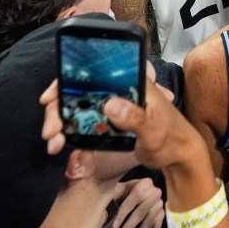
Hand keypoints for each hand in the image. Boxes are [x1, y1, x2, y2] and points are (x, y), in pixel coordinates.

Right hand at [40, 64, 207, 170]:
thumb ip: (135, 117)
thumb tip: (110, 105)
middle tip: (50, 129)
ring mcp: (112, 106)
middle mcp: (119, 90)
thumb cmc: (172, 138)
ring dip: (59, 120)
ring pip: (77, 105)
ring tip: (52, 141)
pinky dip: (67, 131)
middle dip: (59, 105)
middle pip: (80, 87)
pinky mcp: (108, 121)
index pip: (98, 69)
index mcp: (134, 82)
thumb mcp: (155, 129)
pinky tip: (58, 144)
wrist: (178, 158)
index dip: (71, 76)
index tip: (53, 94)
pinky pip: (82, 121)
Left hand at [113, 178, 163, 227]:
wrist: (142, 193)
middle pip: (141, 213)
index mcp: (144, 184)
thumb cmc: (126, 192)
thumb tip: (103, 198)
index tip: (114, 227)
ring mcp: (160, 205)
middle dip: (129, 227)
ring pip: (149, 222)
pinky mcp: (162, 215)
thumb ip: (115, 192)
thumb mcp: (121, 189)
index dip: (122, 214)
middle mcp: (155, 193)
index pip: (132, 201)